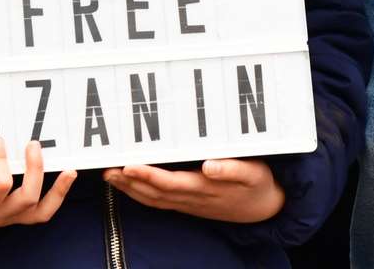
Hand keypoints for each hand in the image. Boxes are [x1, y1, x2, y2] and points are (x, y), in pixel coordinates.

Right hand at [0, 137, 76, 236]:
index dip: (1, 163)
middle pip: (26, 197)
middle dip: (34, 169)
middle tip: (32, 143)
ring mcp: (10, 216)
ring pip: (40, 209)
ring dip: (56, 188)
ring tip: (68, 168)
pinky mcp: (17, 214)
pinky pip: (43, 211)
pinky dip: (58, 195)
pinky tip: (68, 175)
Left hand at [103, 158, 284, 223]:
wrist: (265, 208)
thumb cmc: (259, 184)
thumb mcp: (253, 173)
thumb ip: (231, 169)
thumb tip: (208, 166)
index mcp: (205, 188)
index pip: (169, 183)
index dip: (147, 175)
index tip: (129, 165)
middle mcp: (192, 198)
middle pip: (154, 193)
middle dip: (129, 182)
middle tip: (108, 169)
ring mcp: (189, 203)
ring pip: (153, 199)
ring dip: (130, 189)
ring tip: (110, 175)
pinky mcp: (189, 203)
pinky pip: (159, 201)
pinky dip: (140, 193)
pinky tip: (130, 185)